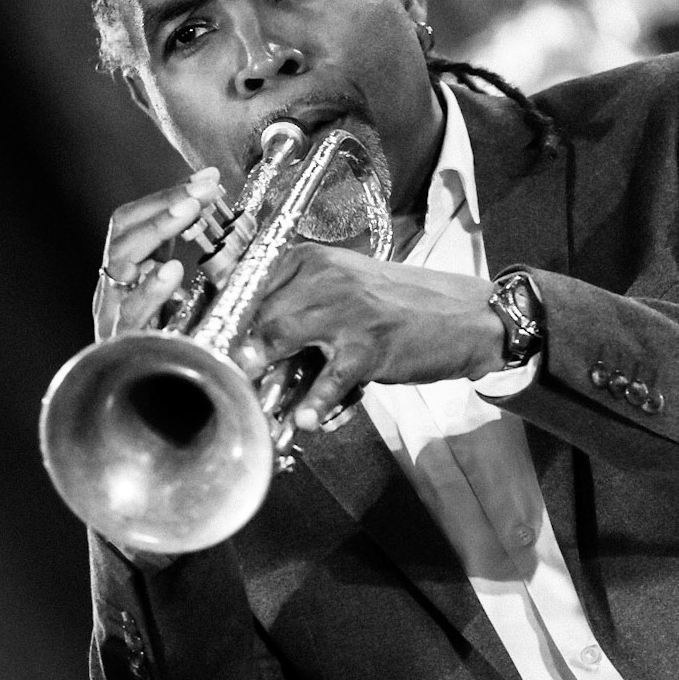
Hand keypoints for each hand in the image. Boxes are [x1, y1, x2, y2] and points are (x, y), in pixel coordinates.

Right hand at [93, 166, 222, 340]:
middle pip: (123, 230)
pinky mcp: (122, 344)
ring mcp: (112, 314)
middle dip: (165, 203)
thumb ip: (197, 265)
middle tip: (203, 189)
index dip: (167, 195)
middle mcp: (112, 287)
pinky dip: (150, 289)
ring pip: (120, 260)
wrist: (151, 411)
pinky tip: (171, 271)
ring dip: (157, 230)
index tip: (208, 178)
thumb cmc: (173, 348)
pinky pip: (130, 313)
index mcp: (126, 272)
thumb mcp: (187, 297)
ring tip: (189, 211)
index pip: (133, 219)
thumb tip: (229, 222)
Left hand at [236, 243, 507, 431]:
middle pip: (260, 314)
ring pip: (282, 339)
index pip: (252, 284)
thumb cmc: (401, 306)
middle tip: (230, 378)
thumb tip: (249, 344)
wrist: (464, 316)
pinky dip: (314, 402)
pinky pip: (329, 378)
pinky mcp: (369, 346)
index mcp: (314, 259)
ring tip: (253, 399)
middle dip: (241, 350)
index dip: (229, 318)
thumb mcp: (347, 288)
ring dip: (263, 373)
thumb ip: (301, 306)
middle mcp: (325, 276)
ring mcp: (347, 310)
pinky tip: (305, 420)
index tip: (214, 345)